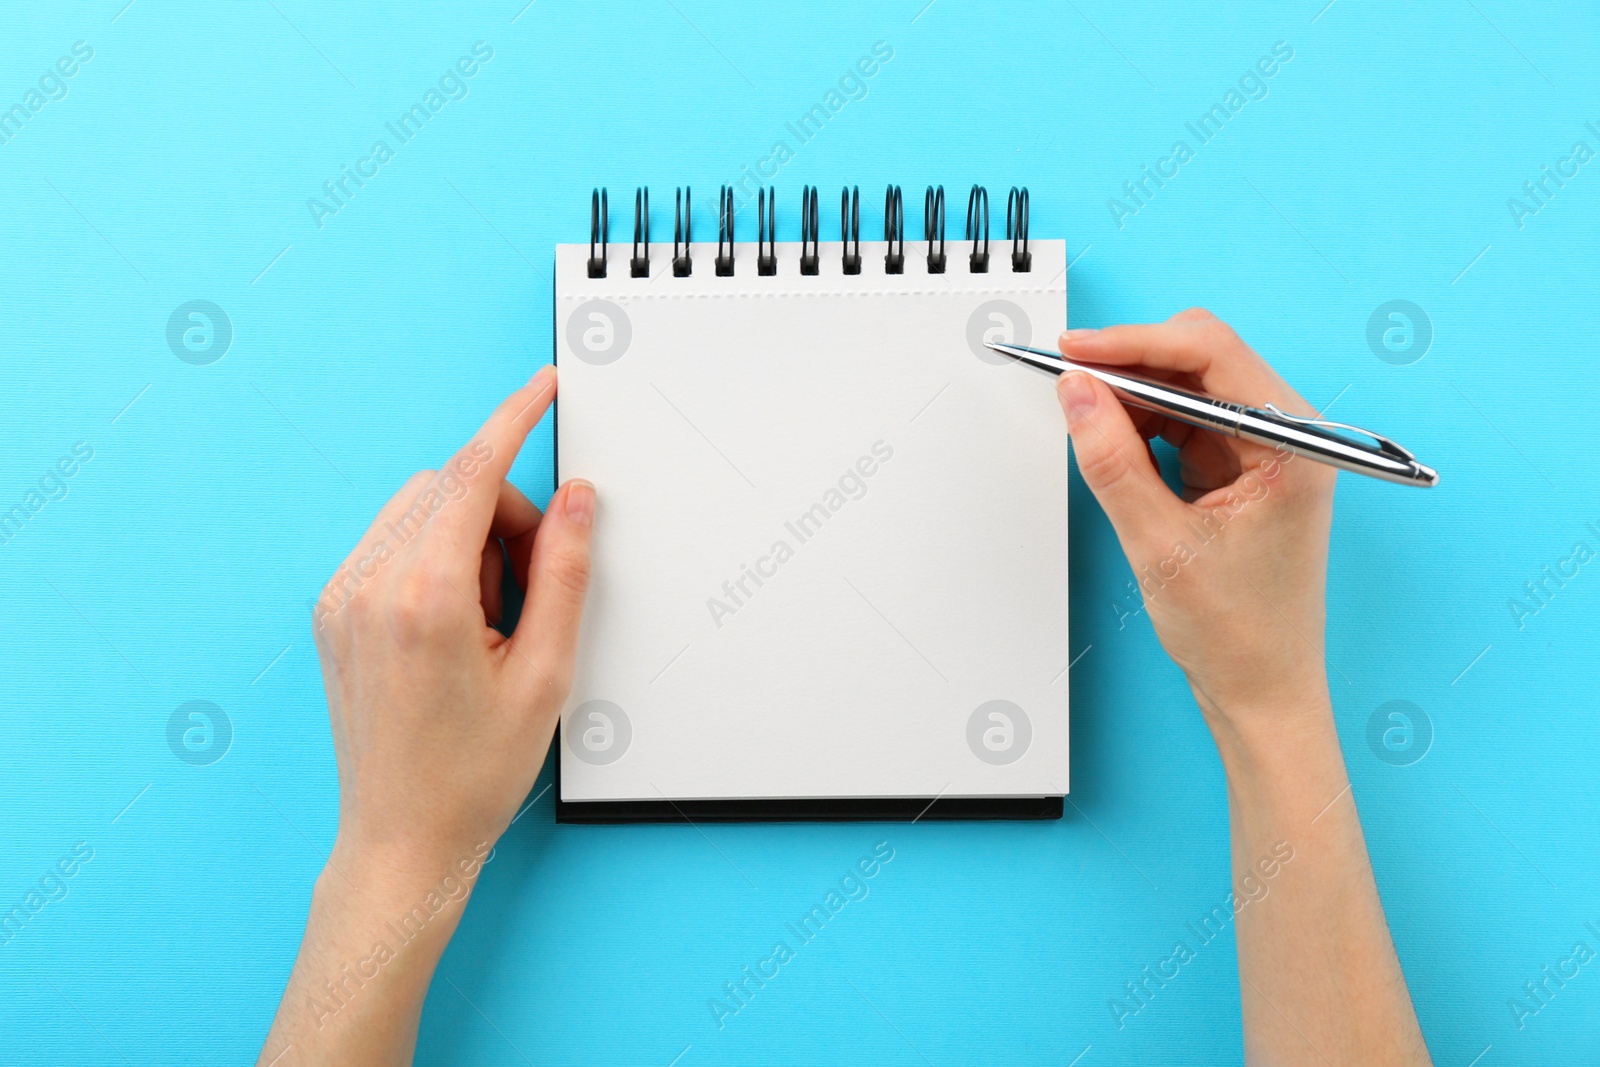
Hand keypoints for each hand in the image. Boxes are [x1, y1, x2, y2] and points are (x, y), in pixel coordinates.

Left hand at [313, 363, 591, 882]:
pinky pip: (391, 542)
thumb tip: (577, 498)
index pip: (473, 473)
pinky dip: (434, 557)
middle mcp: (369, 585)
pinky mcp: (331, 612)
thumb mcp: (547, 672)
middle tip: (532, 590)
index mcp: (425, 597)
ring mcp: (341, 597)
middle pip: (448, 487)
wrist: (402, 840)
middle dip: (503, 514)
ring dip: (467, 536)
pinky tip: (456, 623)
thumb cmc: (473, 773)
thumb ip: (566, 572)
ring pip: (418, 510)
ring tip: (490, 621)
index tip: (541, 388)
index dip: (514, 421)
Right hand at [1056, 309, 1336, 747]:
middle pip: (1202, 358)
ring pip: (1189, 386)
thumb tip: (1077, 393)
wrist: (1262, 691)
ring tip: (1084, 415)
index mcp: (1293, 446)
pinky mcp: (1239, 467)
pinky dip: (1143, 423)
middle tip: (1070, 382)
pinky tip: (1110, 438)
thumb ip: (1113, 462)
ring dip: (1133, 393)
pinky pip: (1185, 421)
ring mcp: (1264, 450)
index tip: (1075, 351)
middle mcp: (1289, 436)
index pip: (1213, 354)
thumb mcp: (1158, 545)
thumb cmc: (1238, 634)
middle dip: (1132, 363)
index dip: (1136, 342)